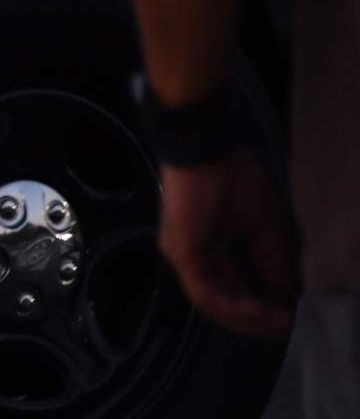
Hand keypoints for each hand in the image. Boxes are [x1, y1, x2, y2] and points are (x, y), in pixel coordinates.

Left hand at [158, 147, 297, 336]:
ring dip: (251, 319)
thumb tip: (287, 295)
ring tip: (282, 324)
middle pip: (222, 306)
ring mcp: (183, 256)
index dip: (264, 310)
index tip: (294, 320)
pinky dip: (235, 306)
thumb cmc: (231, 175)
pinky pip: (206, 292)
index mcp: (207, 251)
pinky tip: (261, 311)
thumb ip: (271, 261)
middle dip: (259, 322)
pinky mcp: (182, 251)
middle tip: (290, 329)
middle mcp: (191, 258)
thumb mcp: (263, 225)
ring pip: (214, 305)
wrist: (205, 145)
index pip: (233, 293)